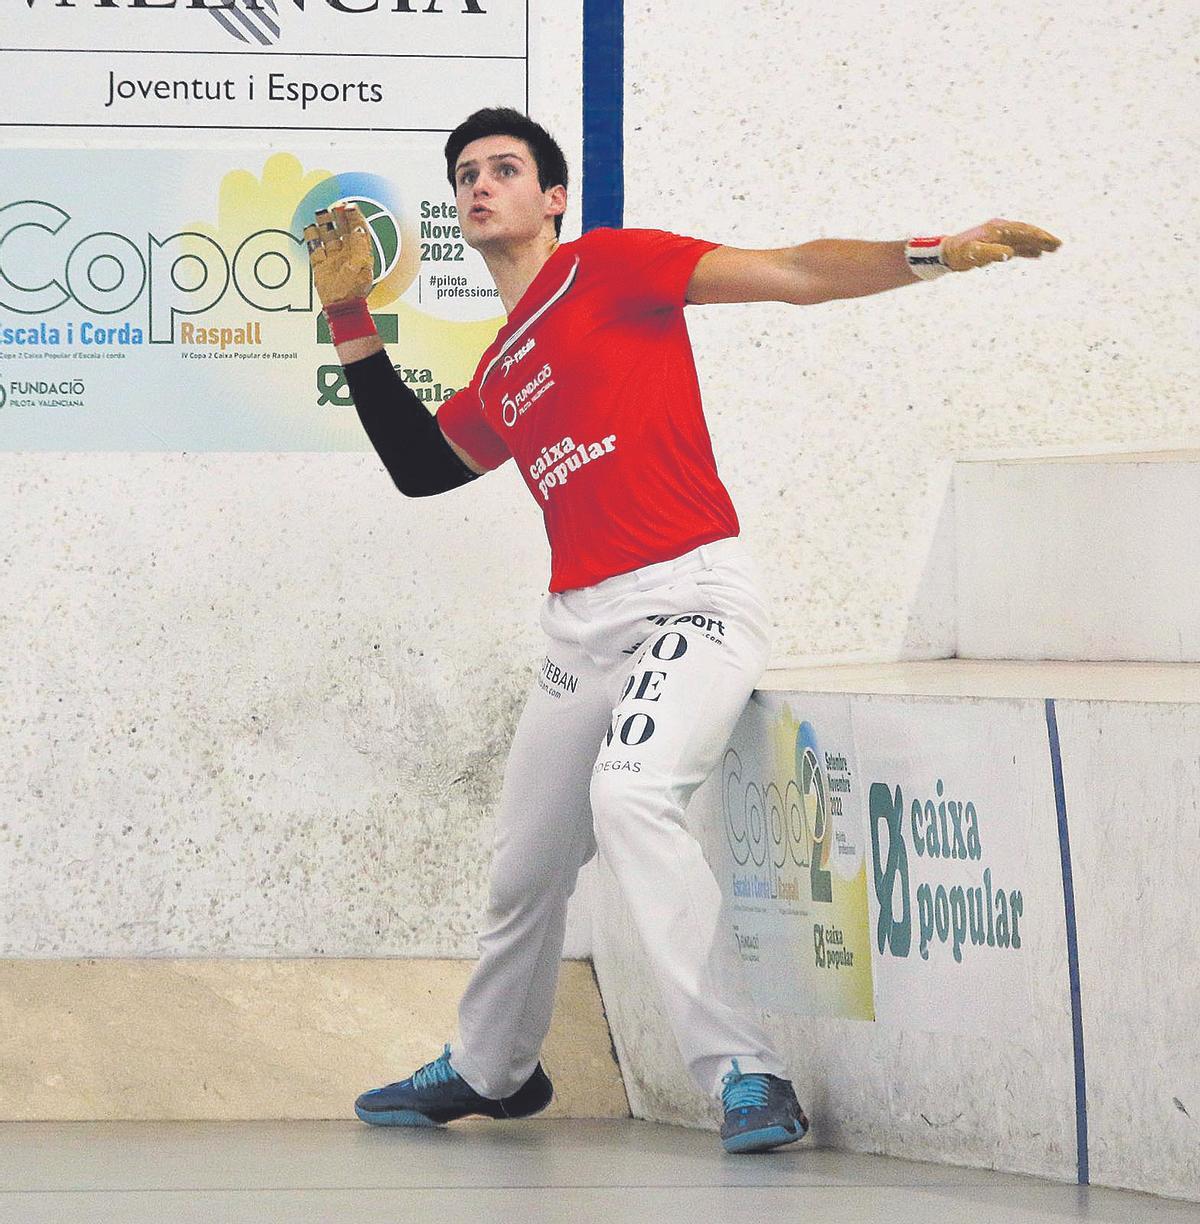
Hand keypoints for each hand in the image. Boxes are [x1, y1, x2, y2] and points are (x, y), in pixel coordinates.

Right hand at [305, 203, 373, 306]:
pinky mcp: (320, 265)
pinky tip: (309, 227)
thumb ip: (360, 245)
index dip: (354, 217)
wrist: (340, 306)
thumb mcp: (362, 265)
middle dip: (340, 217)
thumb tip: (358, 227)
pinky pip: (315, 248)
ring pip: (328, 236)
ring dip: (325, 224)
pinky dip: (311, 237)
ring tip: (322, 212)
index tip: (349, 206)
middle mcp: (347, 254)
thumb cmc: (354, 289)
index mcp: (360, 254)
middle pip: (343, 230)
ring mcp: (333, 259)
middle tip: (336, 206)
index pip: (359, 231)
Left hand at [941, 218, 1061, 270]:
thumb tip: (1010, 253)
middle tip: (1059, 245)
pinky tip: (1036, 255)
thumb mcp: (974, 254)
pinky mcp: (997, 244)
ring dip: (1038, 243)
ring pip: (1023, 239)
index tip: (1052, 241)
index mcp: (998, 228)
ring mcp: (999, 236)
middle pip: (1026, 232)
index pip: (1023, 231)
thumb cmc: (960, 253)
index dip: (1039, 236)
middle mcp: (1000, 229)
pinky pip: (1016, 245)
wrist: (947, 252)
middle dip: (1043, 238)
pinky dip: (1027, 249)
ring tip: (1053, 249)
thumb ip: (992, 253)